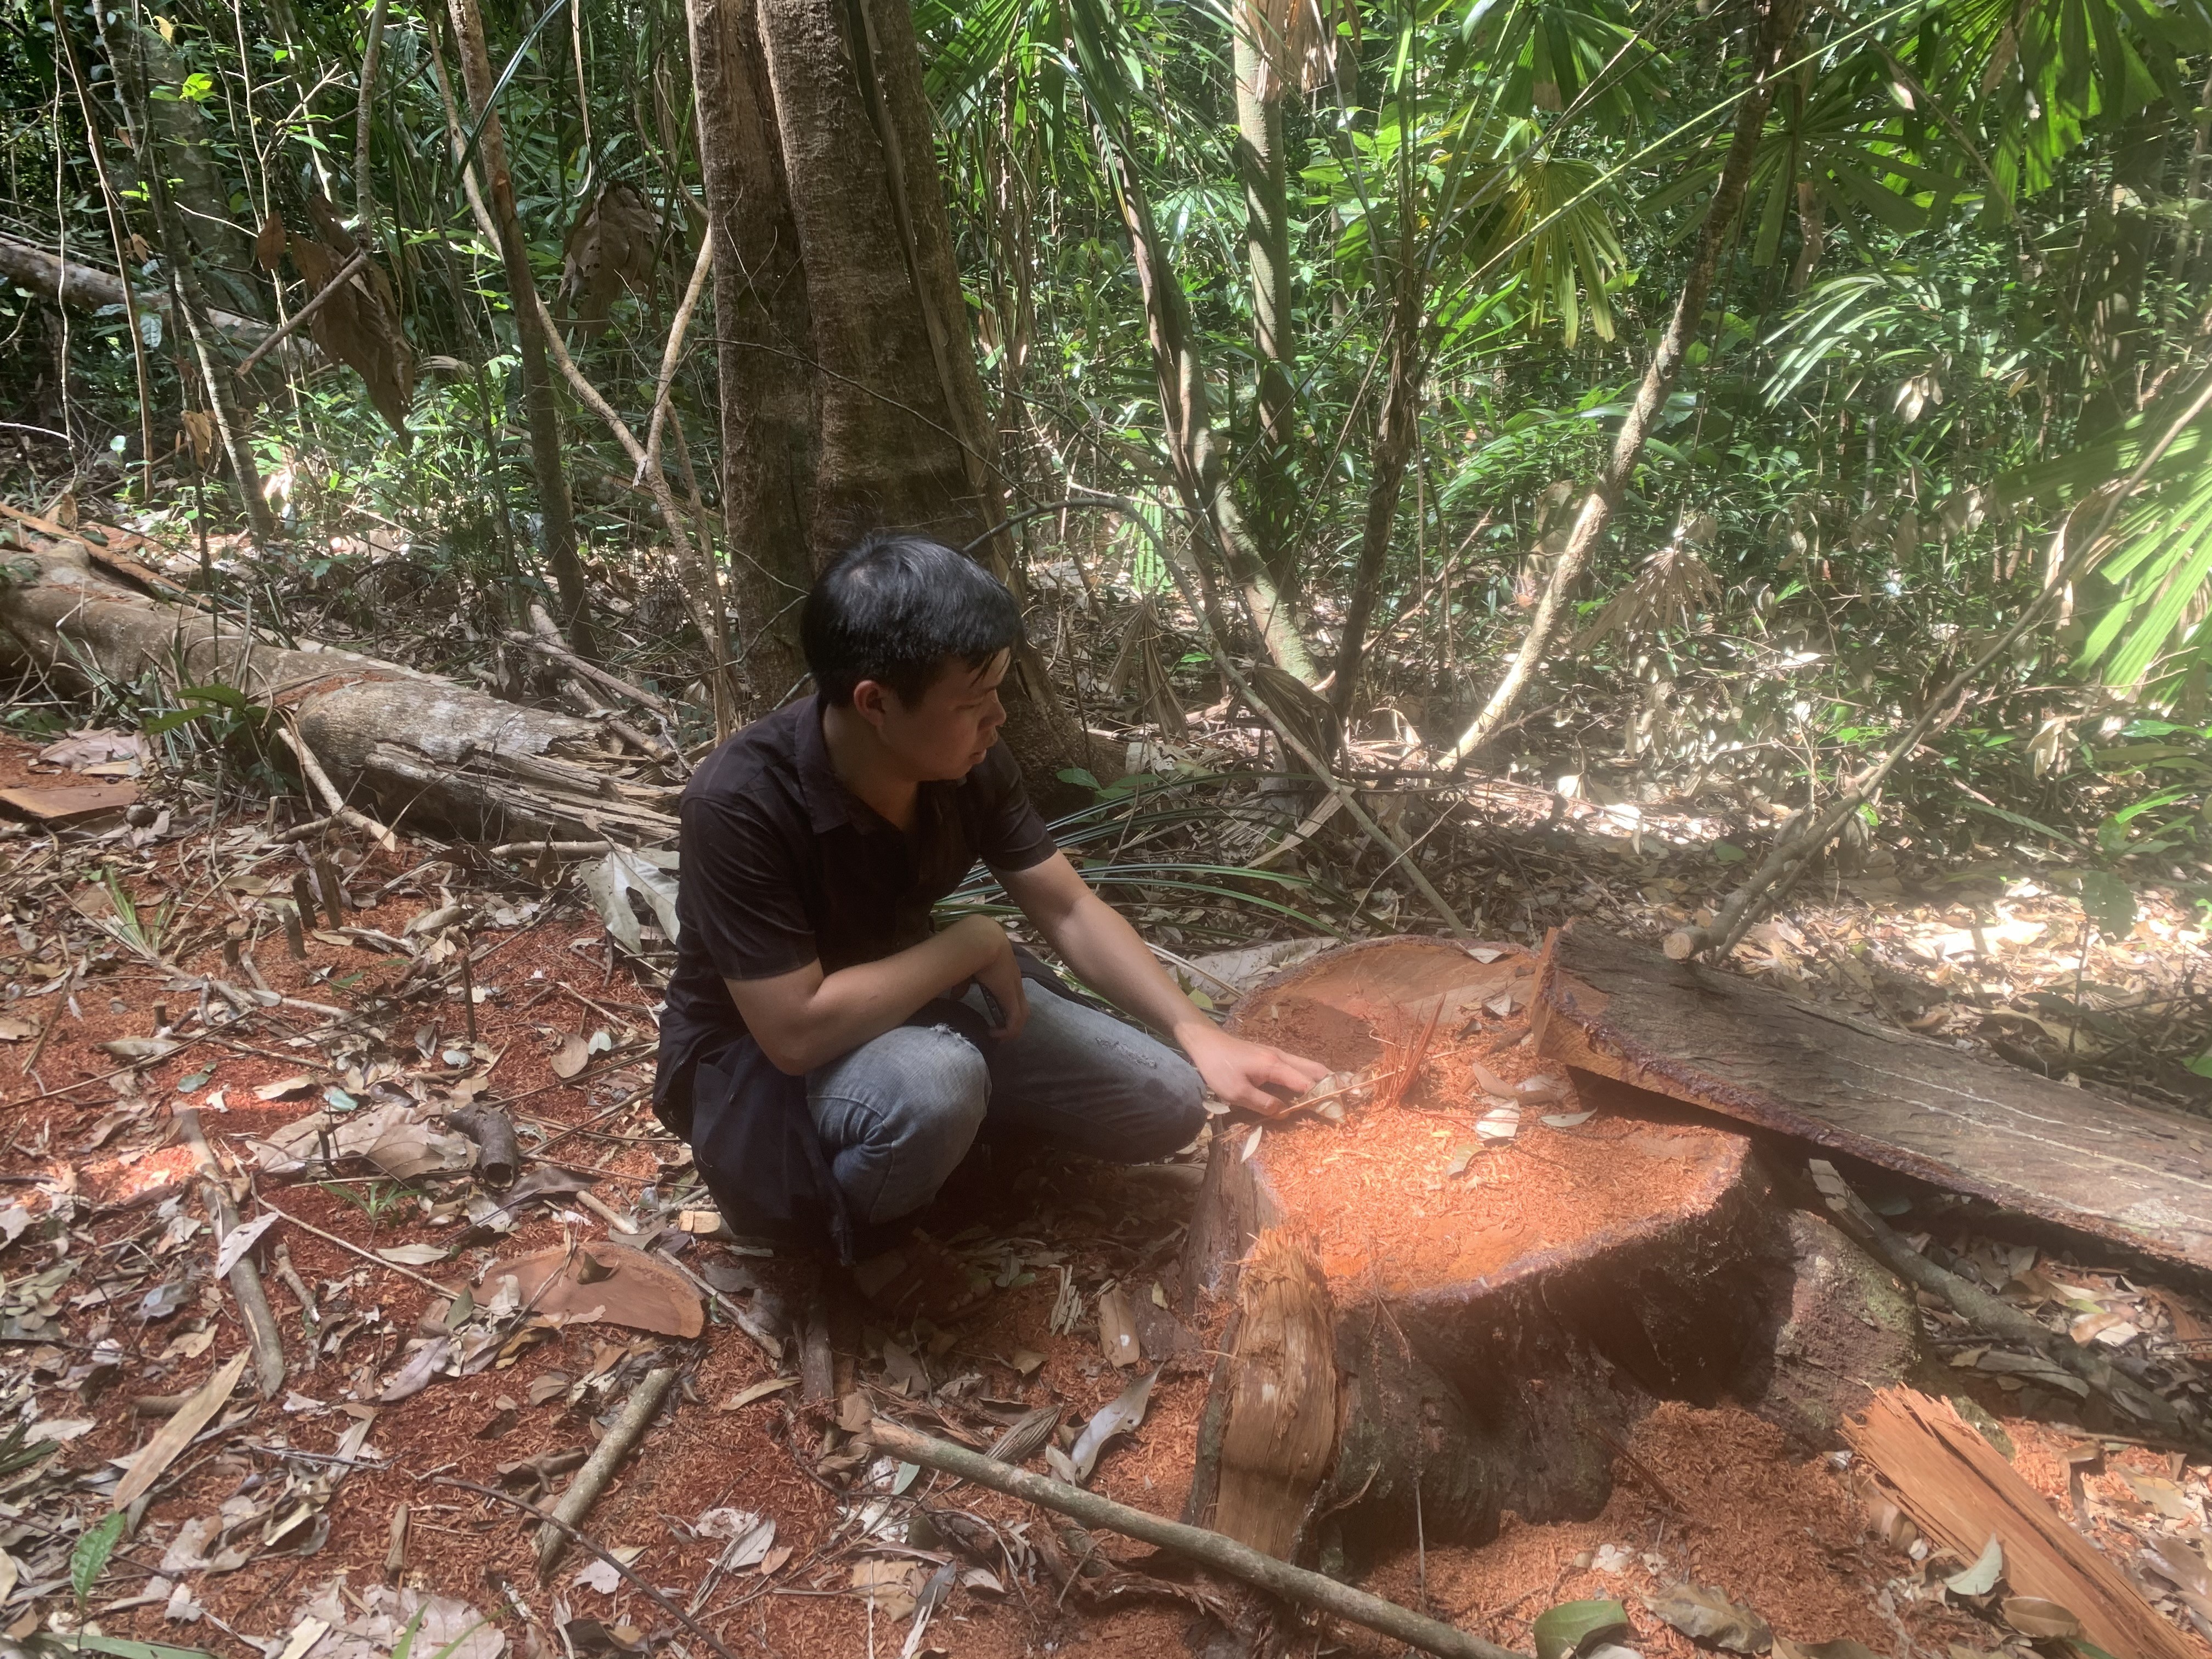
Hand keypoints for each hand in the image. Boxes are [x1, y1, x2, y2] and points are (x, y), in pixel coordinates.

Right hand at [958, 915, 1029, 1041]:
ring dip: (1012, 1029)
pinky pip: (1015, 1020)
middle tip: (1000, 1034)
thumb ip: (963, 984)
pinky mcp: (1011, 996)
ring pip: (1023, 1014)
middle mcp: (1014, 981)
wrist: (981, 939)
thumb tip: (955, 998)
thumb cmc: (972, 949)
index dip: (1007, 1007)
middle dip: (1013, 1022)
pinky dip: (1008, 1031)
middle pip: (1023, 1006)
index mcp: (1006, 973)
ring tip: (998, 1037)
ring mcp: (1015, 988)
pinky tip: (994, 1034)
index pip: (1014, 993)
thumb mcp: (966, 970)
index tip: (996, 1018)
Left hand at [1177, 1022, 1328, 1115]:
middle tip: (1348, 1099)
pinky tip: (1310, 1086)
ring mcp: (1277, 1054)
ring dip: (1323, 1079)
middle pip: (1316, 1070)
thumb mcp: (1237, 1093)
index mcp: (1275, 1066)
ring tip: (1336, 1093)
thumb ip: (1263, 1103)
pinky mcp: (1271, 1055)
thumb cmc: (1218, 1068)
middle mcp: (1282, 1057)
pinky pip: (1298, 1066)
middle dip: (1333, 1084)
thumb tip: (1284, 1113)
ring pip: (1308, 1066)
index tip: (1338, 1112)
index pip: (1308, 1084)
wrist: (1205, 1042)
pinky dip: (1310, 1076)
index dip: (1323, 1098)